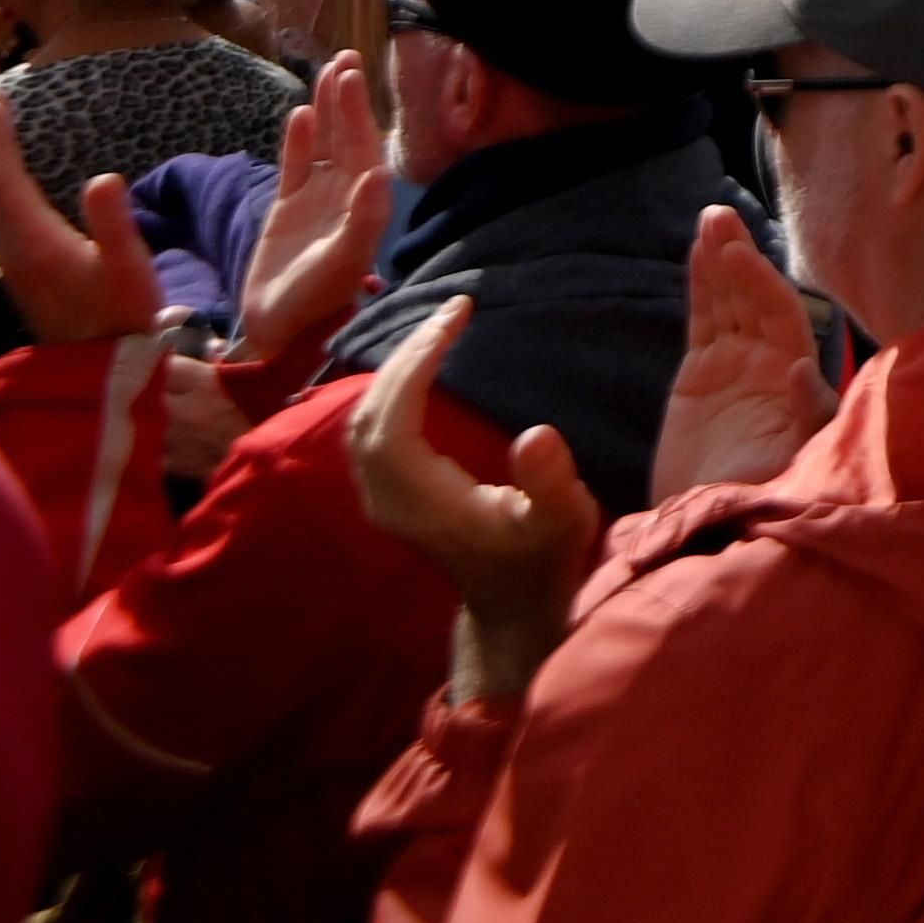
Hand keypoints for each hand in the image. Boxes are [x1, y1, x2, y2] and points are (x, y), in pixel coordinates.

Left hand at [0, 94, 164, 344]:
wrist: (101, 371)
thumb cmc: (124, 318)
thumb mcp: (130, 270)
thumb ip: (114, 225)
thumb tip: (102, 177)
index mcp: (38, 244)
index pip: (3, 184)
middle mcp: (16, 252)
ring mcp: (16, 265)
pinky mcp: (24, 272)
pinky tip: (4, 181)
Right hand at [233, 50, 395, 383]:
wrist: (278, 328)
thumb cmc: (315, 300)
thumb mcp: (342, 262)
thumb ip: (362, 220)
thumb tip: (379, 173)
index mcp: (365, 205)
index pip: (364, 148)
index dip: (359, 113)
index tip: (354, 77)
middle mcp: (345, 198)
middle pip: (346, 138)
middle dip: (346, 100)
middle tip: (345, 58)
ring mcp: (316, 201)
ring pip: (322, 145)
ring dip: (325, 111)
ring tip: (327, 71)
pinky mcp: (287, 210)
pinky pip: (294, 166)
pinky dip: (297, 142)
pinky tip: (298, 114)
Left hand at [343, 297, 605, 711]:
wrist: (511, 612)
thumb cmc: (541, 564)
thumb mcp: (563, 524)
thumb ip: (549, 482)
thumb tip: (535, 431)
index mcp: (421, 502)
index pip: (395, 419)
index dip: (417, 362)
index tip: (457, 315)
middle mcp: (386, 500)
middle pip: (369, 414)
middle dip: (406, 355)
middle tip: (452, 309)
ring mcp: (381, 500)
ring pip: (360, 421)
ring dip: (394, 370)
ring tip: (437, 329)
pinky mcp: (387, 497)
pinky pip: (369, 431)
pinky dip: (389, 391)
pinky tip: (418, 368)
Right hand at [648, 206, 832, 501]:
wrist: (714, 534)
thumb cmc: (765, 503)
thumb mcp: (797, 463)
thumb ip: (809, 415)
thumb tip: (801, 367)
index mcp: (797, 380)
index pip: (781, 317)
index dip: (762, 285)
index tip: (742, 256)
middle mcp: (770, 365)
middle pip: (756, 298)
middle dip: (740, 258)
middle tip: (719, 219)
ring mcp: (735, 367)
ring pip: (729, 302)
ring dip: (721, 261)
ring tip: (710, 219)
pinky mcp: (700, 376)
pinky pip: (703, 319)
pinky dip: (702, 285)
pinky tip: (699, 250)